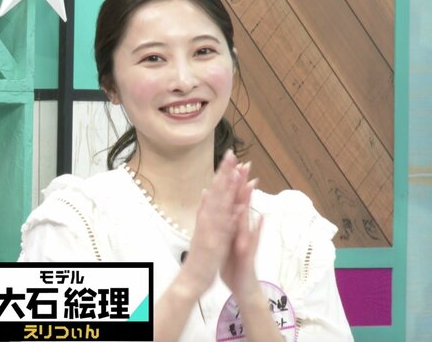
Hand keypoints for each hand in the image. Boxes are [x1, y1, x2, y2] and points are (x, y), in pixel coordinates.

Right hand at [181, 150, 245, 294]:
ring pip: (221, 207)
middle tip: (233, 155)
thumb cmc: (200, 253)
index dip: (223, 171)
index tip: (231, 155)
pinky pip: (225, 230)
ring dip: (229, 191)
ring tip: (237, 174)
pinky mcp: (216, 244)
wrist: (192, 278)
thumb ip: (204, 209)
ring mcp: (211, 231)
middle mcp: (208, 219)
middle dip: (226, 173)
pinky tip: (239, 208)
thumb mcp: (201, 227)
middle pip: (218, 192)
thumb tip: (206, 190)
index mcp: (207, 215)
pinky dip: (232, 218)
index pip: (216, 188)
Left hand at [221, 170, 263, 299]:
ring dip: (250, 202)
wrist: (243, 287)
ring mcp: (248, 240)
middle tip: (245, 164)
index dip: (232, 181)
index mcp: (234, 226)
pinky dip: (255, 230)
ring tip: (251, 185)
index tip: (232, 162)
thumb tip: (227, 203)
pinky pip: (252, 240)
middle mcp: (243, 230)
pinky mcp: (249, 254)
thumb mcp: (228, 239)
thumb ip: (228, 221)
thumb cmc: (235, 263)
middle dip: (243, 184)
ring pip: (248, 218)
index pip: (233, 200)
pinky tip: (260, 218)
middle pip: (243, 204)